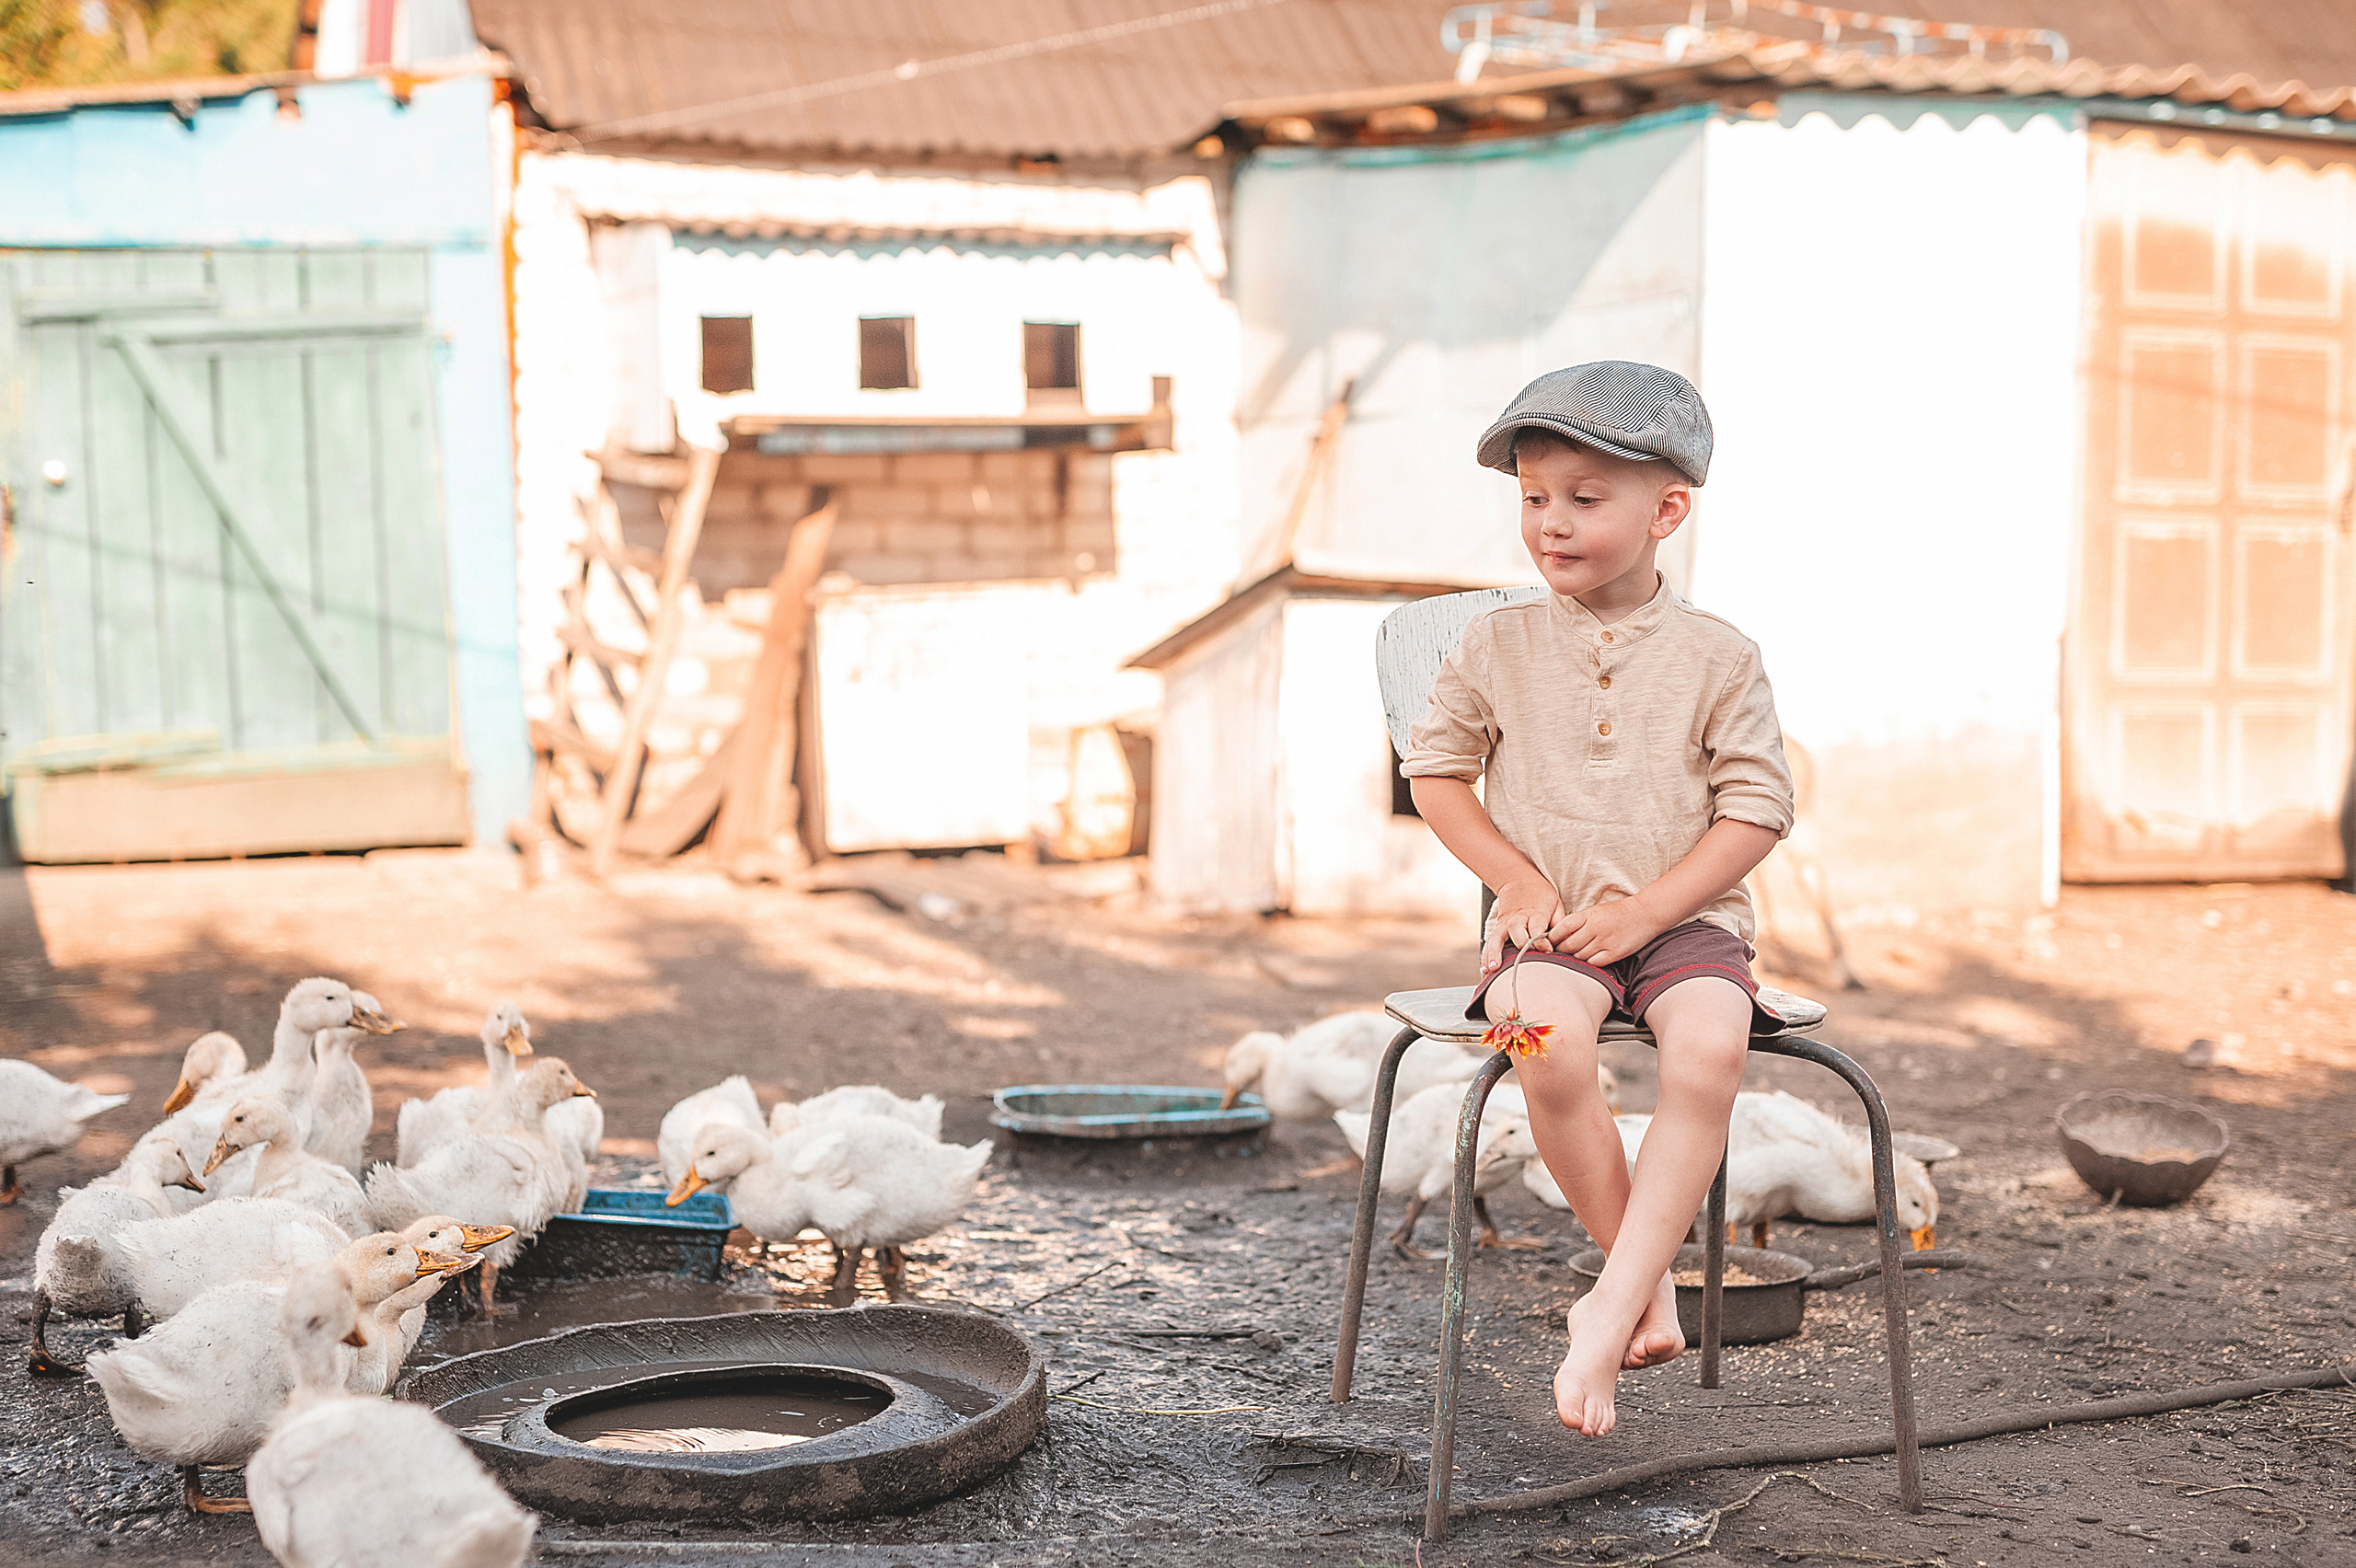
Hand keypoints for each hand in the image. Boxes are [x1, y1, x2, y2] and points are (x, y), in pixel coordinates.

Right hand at [1482, 880, 1563, 973]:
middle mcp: (1518, 917)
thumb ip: (1559, 924)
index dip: (1541, 941)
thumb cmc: (1541, 895)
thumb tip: (1563, 944)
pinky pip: (1490, 942)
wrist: (1518, 879)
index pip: (1537, 927)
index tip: (1548, 952)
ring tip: (1492, 968)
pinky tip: (1484, 969)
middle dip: (1520, 945)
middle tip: (1524, 961)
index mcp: (1536, 912)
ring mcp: (1505, 923)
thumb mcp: (1556, 904)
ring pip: (1497, 937)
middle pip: (1516, 930)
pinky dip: (1486, 955)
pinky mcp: (1497, 927)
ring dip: (1494, 953)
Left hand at [1546, 895, 1667, 965]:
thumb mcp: (1595, 911)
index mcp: (1588, 915)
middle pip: (1568, 945)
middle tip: (1560, 952)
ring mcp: (1605, 941)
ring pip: (1580, 956)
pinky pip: (1594, 963)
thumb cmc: (1617, 912)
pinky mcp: (1615, 953)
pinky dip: (1589, 962)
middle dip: (1561, 950)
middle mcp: (1595, 928)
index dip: (1553, 937)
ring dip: (1575, 957)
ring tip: (1575, 955)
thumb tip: (1559, 934)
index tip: (1550, 941)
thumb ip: (1579, 921)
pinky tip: (1590, 959)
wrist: (1645, 914)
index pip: (1562, 927)